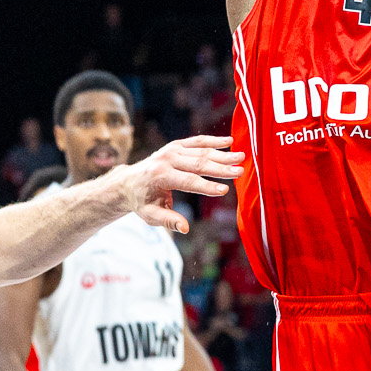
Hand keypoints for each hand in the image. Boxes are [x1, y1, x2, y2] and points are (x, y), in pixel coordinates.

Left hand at [117, 136, 243, 233]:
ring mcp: (172, 149)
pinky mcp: (177, 145)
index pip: (187, 181)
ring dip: (223, 154)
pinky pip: (198, 141)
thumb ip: (168, 221)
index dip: (206, 187)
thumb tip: (185, 229)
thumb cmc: (142, 201)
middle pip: (198, 164)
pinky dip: (214, 141)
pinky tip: (230, 141)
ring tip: (242, 157)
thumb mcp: (151, 215)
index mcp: (160, 176)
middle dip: (221, 168)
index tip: (224, 190)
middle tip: (240, 171)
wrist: (129, 181)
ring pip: (201, 151)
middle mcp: (167, 159)